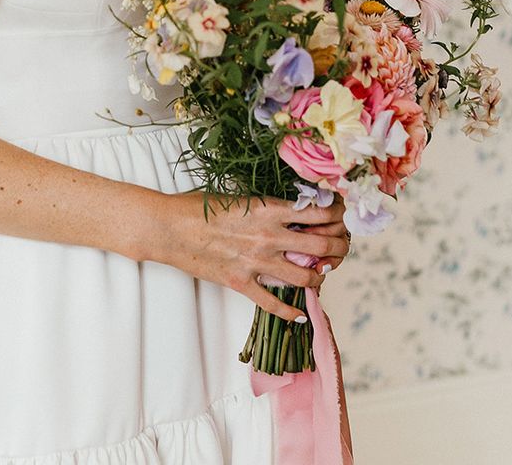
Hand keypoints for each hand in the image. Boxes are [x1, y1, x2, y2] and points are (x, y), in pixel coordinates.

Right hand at [155, 190, 349, 322]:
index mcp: (267, 209)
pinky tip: (299, 313)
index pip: (318, 212)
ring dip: (321, 275)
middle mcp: (268, 236)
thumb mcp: (238, 197)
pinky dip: (290, 311)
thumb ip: (266, 206)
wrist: (169, 227)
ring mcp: (256, 262)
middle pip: (321, 245)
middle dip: (340, 245)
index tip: (342, 213)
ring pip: (306, 276)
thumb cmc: (198, 206)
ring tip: (323, 272)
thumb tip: (293, 211)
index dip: (337, 212)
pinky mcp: (241, 283)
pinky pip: (273, 303)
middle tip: (342, 243)